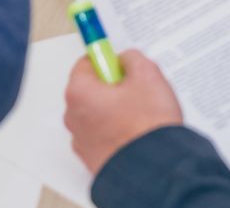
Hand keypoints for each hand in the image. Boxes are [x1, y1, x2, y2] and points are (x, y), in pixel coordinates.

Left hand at [64, 50, 183, 175]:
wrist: (155, 170)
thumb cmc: (147, 127)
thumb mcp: (147, 75)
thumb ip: (132, 58)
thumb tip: (127, 59)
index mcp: (79, 92)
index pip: (86, 63)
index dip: (108, 60)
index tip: (120, 63)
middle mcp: (74, 117)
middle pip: (92, 89)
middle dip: (113, 87)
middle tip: (137, 91)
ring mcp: (82, 141)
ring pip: (99, 114)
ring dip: (116, 111)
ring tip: (142, 116)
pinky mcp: (94, 159)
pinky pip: (104, 136)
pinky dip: (117, 132)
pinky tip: (137, 133)